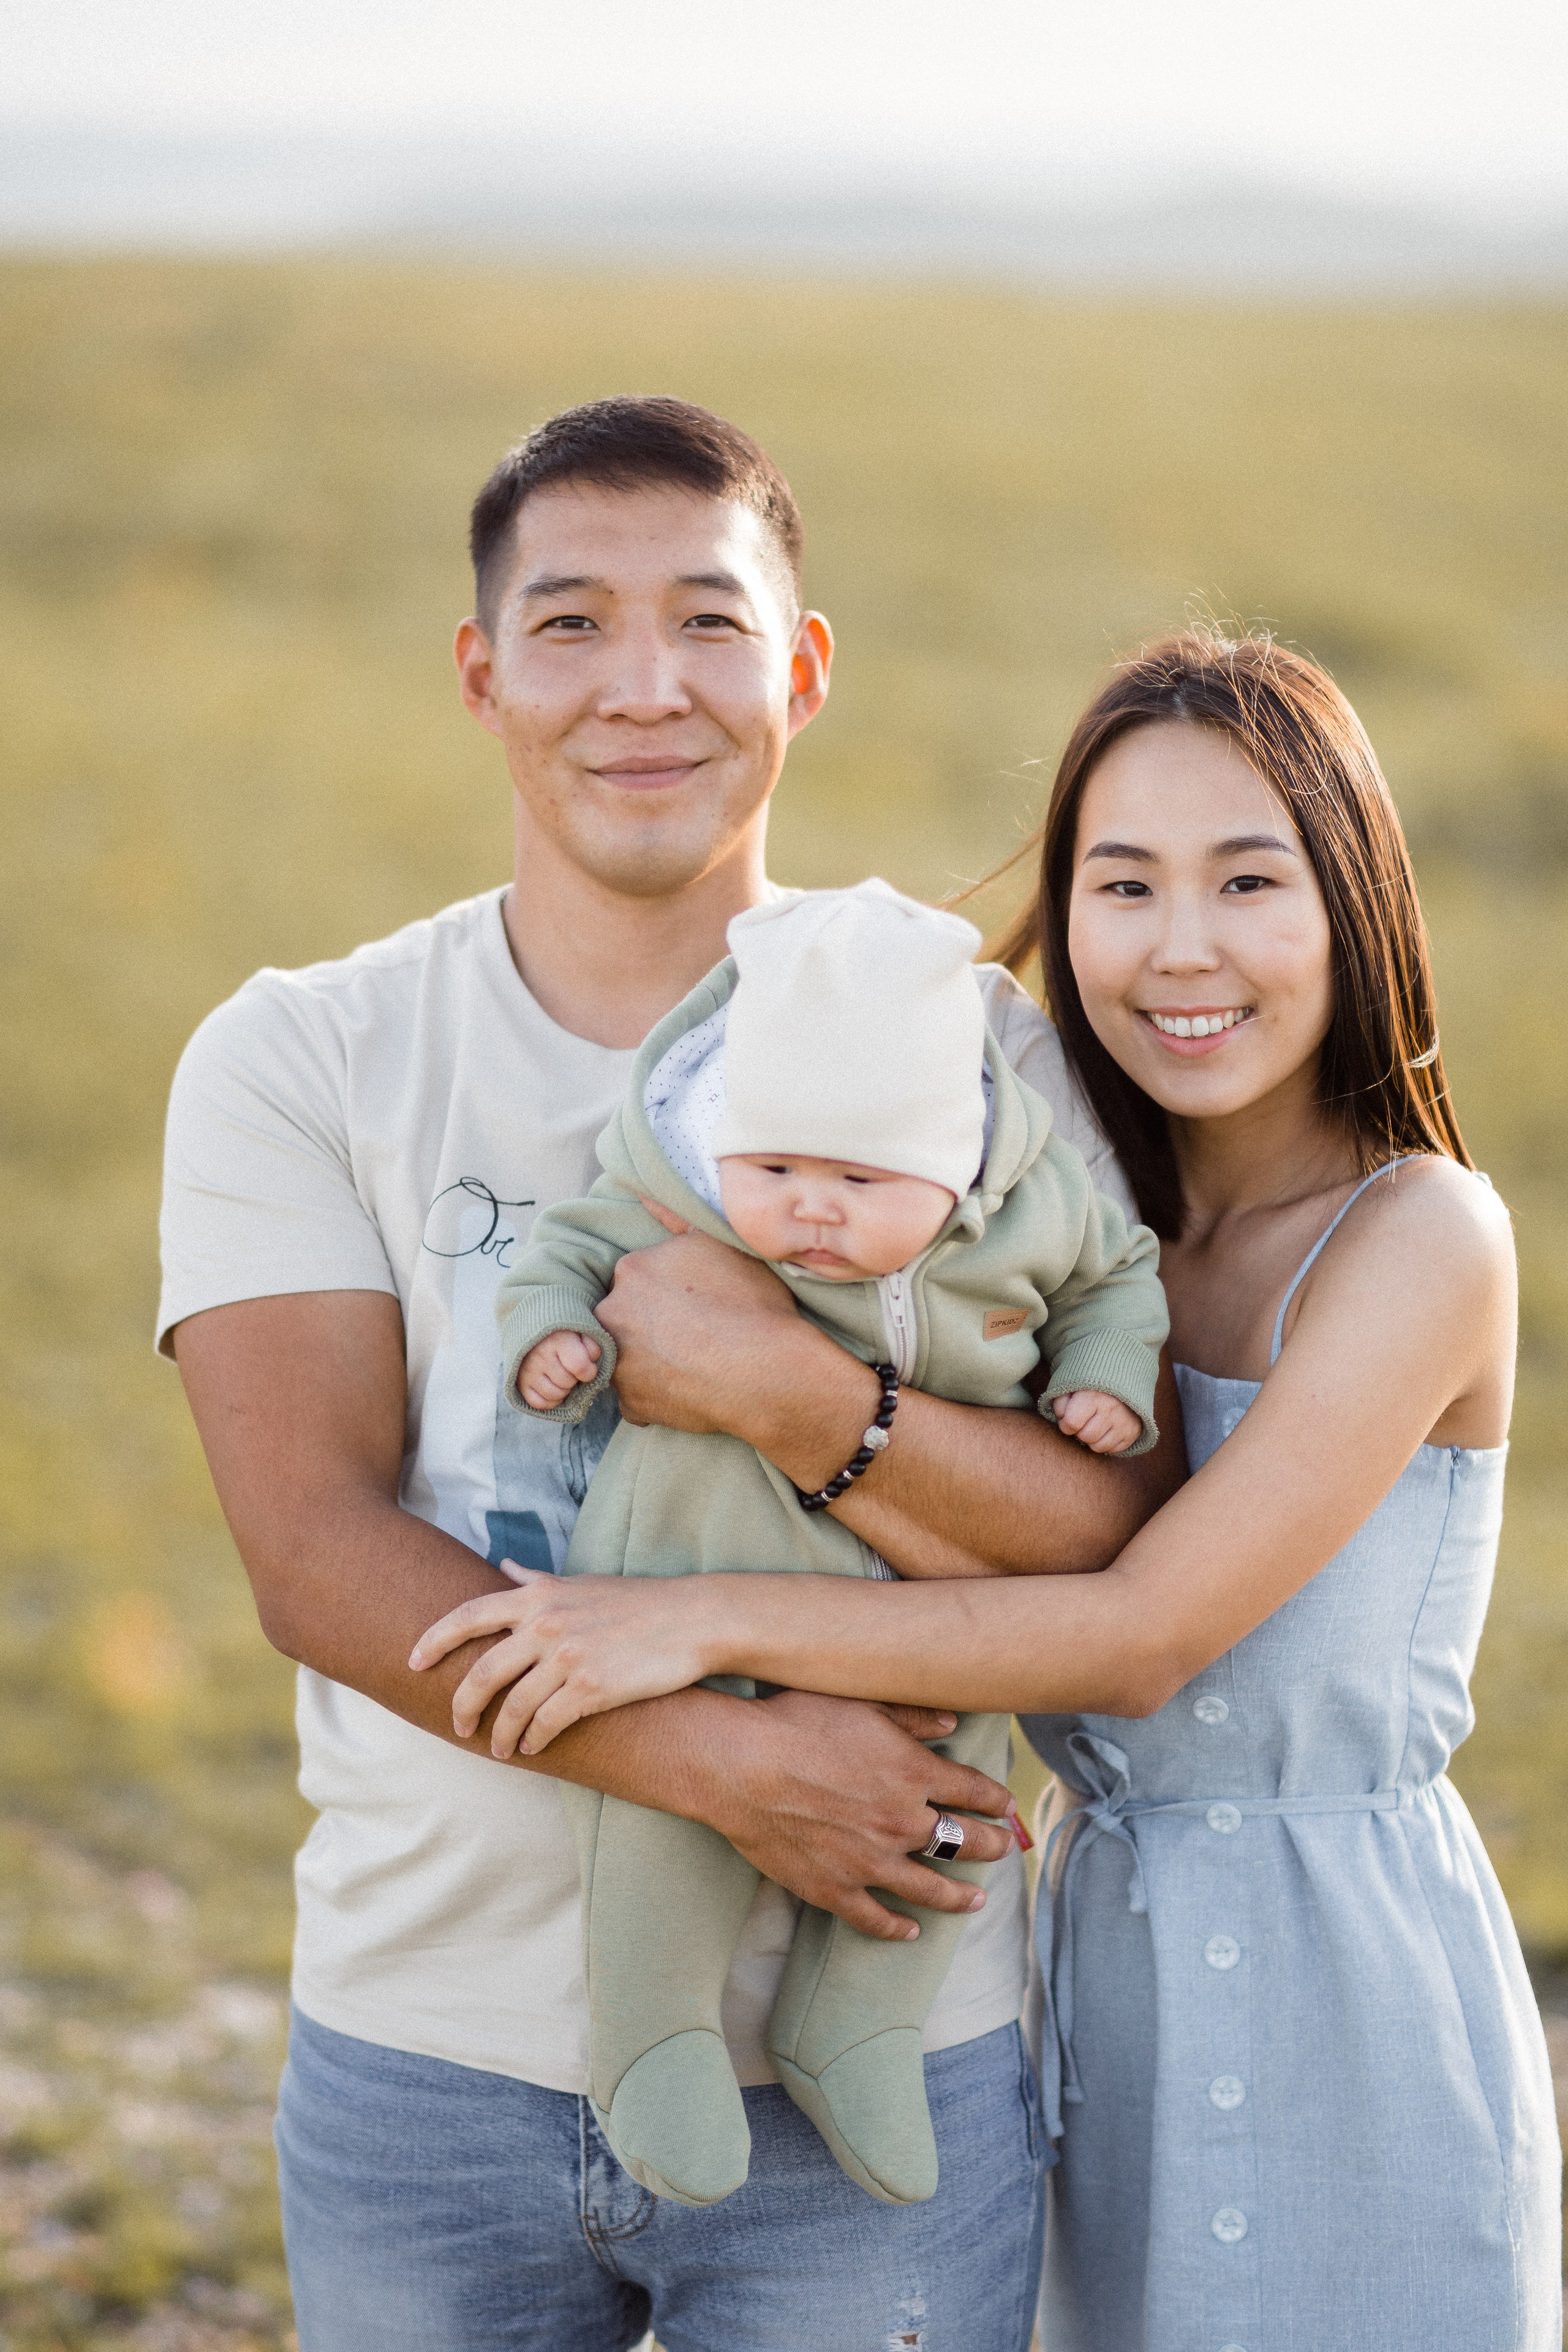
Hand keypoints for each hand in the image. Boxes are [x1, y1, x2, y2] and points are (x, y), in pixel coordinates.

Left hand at [410, 1568, 712, 1755]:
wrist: (692, 1619)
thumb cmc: (637, 1601)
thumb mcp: (581, 1582)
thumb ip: (538, 1579)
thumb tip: (506, 1565)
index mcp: (539, 1595)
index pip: (467, 1615)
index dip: (433, 1641)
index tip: (413, 1663)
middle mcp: (546, 1623)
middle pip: (482, 1672)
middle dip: (462, 1705)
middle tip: (458, 1726)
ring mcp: (567, 1657)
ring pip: (512, 1705)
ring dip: (500, 1734)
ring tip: (501, 1748)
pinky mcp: (591, 1688)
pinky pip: (546, 1724)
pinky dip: (534, 1741)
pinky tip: (534, 1749)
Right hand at [517, 1330, 600, 1410]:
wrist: (533, 1331)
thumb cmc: (563, 1333)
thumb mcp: (581, 1331)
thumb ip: (591, 1344)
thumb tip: (592, 1359)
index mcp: (558, 1340)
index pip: (579, 1366)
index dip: (589, 1371)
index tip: (588, 1367)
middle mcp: (540, 1356)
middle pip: (568, 1382)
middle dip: (574, 1378)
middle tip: (571, 1368)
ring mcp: (528, 1371)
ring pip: (555, 1394)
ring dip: (563, 1389)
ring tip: (562, 1377)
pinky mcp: (520, 1384)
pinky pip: (540, 1403)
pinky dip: (550, 1400)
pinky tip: (554, 1387)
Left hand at [598, 1220, 806, 1436]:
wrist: (769, 1372)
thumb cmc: (751, 1305)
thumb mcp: (721, 1244)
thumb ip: (678, 1219)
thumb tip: (643, 1193)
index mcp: (633, 1270)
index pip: (639, 1279)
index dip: (668, 1293)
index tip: (694, 1306)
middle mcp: (613, 1315)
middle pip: (625, 1317)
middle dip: (650, 1325)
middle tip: (694, 1336)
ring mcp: (618, 1363)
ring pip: (627, 1357)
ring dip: (652, 1360)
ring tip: (693, 1364)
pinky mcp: (630, 1404)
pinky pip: (637, 1397)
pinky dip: (658, 1395)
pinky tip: (691, 1388)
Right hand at [709, 1689, 1016, 1940]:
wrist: (740, 1766)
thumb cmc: (797, 1722)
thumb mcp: (861, 1702)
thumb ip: (912, 1715)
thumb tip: (953, 1724)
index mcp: (914, 1774)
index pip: (973, 1792)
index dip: (995, 1800)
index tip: (1005, 1806)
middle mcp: (902, 1822)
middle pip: (963, 1842)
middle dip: (990, 1845)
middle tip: (1003, 1849)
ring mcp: (870, 1862)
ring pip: (931, 1888)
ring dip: (959, 1896)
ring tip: (977, 1900)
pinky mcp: (834, 1889)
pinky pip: (875, 1918)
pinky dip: (897, 1928)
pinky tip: (910, 1931)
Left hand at [1053, 1389, 1140, 1454]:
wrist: (1121, 1379)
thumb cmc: (1089, 1386)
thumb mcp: (1070, 1387)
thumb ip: (1061, 1402)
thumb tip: (1062, 1418)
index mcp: (1092, 1397)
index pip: (1071, 1423)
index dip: (1065, 1424)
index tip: (1068, 1418)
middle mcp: (1110, 1410)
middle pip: (1085, 1436)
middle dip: (1080, 1431)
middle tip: (1083, 1420)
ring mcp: (1123, 1422)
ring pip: (1098, 1447)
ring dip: (1092, 1439)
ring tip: (1094, 1424)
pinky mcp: (1133, 1432)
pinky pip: (1112, 1450)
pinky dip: (1106, 1443)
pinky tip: (1106, 1429)